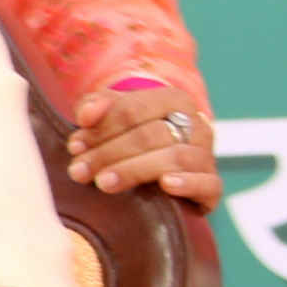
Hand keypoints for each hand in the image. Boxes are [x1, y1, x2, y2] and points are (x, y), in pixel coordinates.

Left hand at [67, 75, 219, 206]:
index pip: (134, 109)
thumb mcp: (108, 117)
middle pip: (152, 134)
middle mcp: (196, 125)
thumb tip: (86, 116)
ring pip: (176, 157)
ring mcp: (206, 155)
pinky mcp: (212, 186)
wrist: (155, 170)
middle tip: (79, 171)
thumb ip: (93, 107)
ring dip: (134, 170)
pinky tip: (166, 185)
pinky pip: (209, 183)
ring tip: (103, 183)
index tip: (74, 147)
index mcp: (173, 100)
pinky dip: (188, 183)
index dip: (102, 128)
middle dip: (110, 153)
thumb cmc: (126, 137)